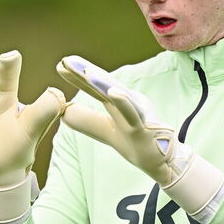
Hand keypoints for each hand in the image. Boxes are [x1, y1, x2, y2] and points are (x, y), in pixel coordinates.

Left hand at [56, 55, 193, 187]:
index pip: (95, 89)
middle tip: (67, 60)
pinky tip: (114, 93)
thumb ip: (88, 122)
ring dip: (102, 83)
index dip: (78, 77)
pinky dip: (124, 102)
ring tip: (86, 72)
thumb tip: (64, 113)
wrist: (163, 163)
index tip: (60, 65)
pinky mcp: (144, 128)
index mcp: (117, 105)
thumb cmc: (137, 144)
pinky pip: (133, 114)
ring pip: (118, 96)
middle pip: (104, 86)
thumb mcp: (107, 133)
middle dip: (86, 73)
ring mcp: (137, 114)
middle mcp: (128, 103)